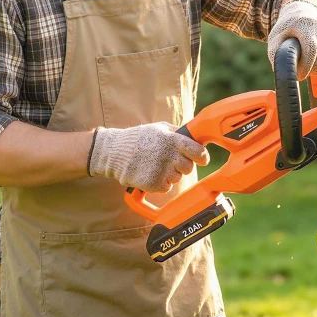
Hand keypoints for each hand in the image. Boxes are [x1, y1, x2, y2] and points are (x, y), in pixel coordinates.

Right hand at [88, 122, 209, 193]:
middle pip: (188, 168)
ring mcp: (161, 171)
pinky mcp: (153, 184)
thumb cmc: (138, 138)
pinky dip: (160, 184)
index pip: (198, 152)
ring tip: (156, 165)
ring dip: (170, 174)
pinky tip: (150, 173)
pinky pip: (166, 188)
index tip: (201, 159)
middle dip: (182, 166)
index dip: (202, 156)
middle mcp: (169, 155)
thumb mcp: (159, 128)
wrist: (113, 152)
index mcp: (172, 140)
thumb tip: (196, 136)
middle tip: (170, 161)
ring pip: (177, 178)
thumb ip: (178, 132)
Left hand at [267, 0, 316, 79]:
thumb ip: (276, 53)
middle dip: (311, 69)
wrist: (302, 13)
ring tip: (307, 68)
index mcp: (302, 22)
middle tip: (302, 73)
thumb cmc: (286, 30)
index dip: (306, 66)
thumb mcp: (275, 38)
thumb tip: (285, 71)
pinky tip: (316, 64)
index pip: (311, 48)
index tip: (299, 74)